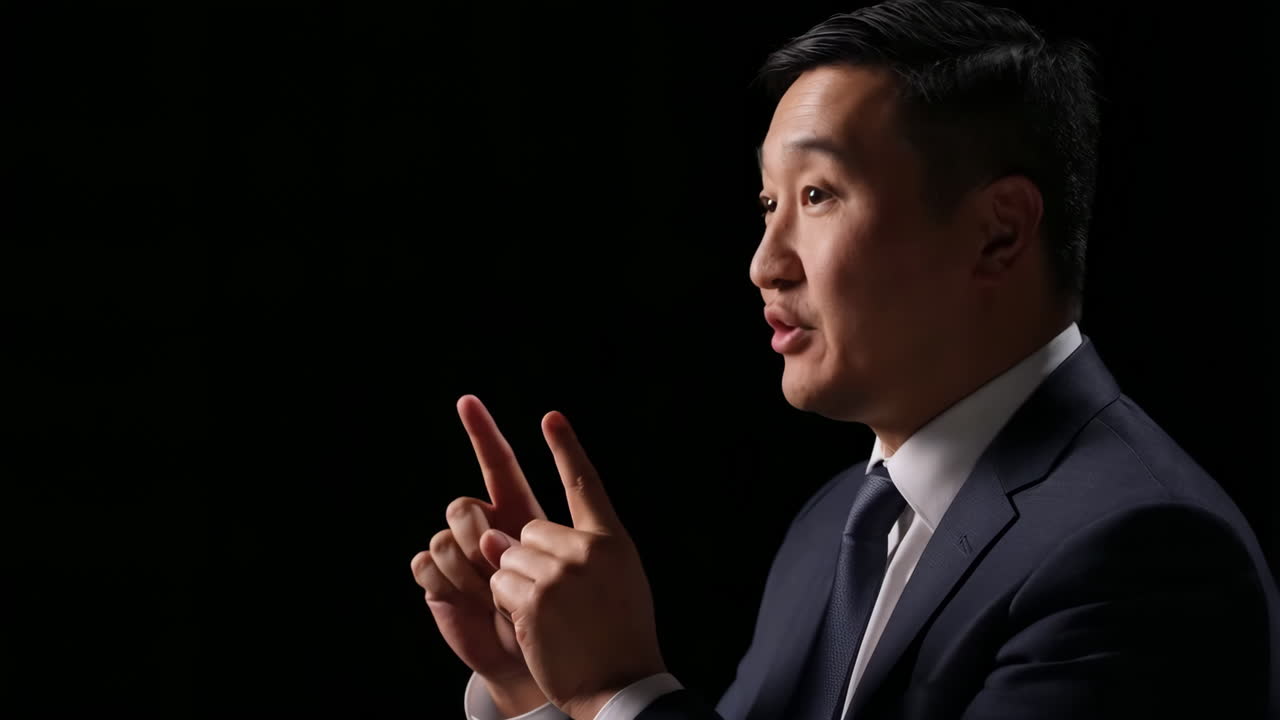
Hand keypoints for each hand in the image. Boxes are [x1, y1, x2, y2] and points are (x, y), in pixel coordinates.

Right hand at [409, 395, 549, 715]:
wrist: (533, 655)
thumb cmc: (559, 613)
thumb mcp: (562, 570)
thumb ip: (535, 543)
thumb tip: (491, 538)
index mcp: (516, 509)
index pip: (496, 461)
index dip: (482, 432)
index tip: (467, 401)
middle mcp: (482, 523)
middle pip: (464, 503)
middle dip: (478, 536)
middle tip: (501, 570)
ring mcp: (456, 550)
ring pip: (444, 535)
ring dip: (468, 569)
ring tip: (491, 594)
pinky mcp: (435, 577)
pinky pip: (426, 562)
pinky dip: (447, 584)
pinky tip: (466, 601)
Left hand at [482, 408, 666, 719]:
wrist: (621, 685)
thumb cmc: (621, 634)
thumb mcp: (619, 579)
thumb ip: (575, 550)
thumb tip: (511, 535)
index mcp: (612, 541)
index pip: (584, 484)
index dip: (566, 448)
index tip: (551, 418)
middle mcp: (585, 551)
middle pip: (529, 530)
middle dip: (529, 558)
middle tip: (560, 599)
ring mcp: (557, 576)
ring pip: (508, 559)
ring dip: (516, 586)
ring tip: (552, 617)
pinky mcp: (532, 601)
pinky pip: (499, 587)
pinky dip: (508, 606)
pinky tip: (538, 628)